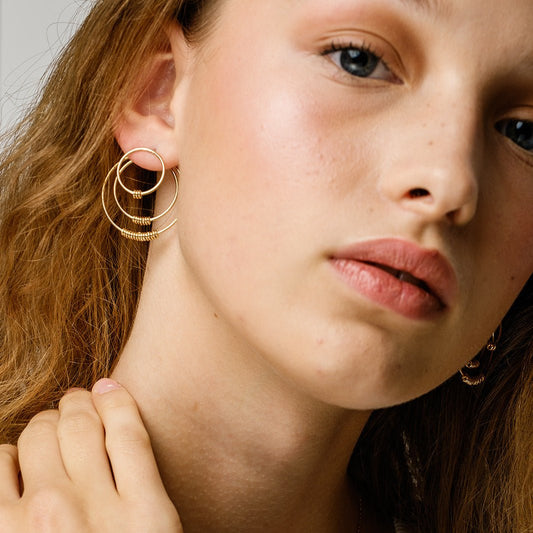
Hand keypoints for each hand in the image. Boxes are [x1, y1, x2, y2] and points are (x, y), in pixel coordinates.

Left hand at [0, 379, 181, 531]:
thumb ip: (148, 494)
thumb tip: (120, 434)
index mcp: (146, 516)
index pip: (129, 430)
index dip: (116, 398)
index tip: (108, 390)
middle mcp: (95, 512)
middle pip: (82, 424)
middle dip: (77, 405)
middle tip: (75, 403)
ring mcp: (43, 519)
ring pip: (41, 434)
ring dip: (45, 425)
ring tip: (49, 430)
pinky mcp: (1, 528)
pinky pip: (0, 460)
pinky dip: (8, 455)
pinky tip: (17, 465)